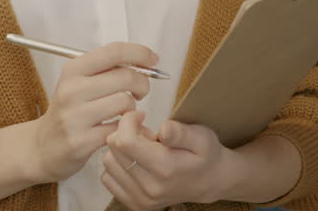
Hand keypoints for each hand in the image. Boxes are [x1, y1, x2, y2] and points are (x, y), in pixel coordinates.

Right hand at [27, 42, 157, 183]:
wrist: (42, 148)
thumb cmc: (69, 112)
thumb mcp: (79, 82)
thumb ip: (108, 69)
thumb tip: (146, 61)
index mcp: (73, 70)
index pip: (113, 51)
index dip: (140, 53)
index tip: (152, 60)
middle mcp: (72, 90)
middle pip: (125, 76)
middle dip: (142, 83)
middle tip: (140, 92)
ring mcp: (75, 116)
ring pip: (125, 102)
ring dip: (133, 108)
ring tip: (124, 112)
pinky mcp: (80, 141)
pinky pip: (119, 128)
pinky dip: (127, 128)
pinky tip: (120, 128)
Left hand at [100, 111, 232, 209]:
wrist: (210, 182)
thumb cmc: (205, 155)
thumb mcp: (201, 137)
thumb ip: (181, 133)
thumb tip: (163, 129)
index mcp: (165, 168)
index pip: (125, 141)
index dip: (128, 121)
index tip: (141, 116)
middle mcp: (150, 188)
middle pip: (113, 149)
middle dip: (126, 133)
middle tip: (146, 133)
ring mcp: (141, 199)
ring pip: (108, 162)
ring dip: (121, 149)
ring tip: (143, 148)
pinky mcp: (134, 204)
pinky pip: (108, 178)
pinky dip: (117, 164)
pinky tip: (136, 160)